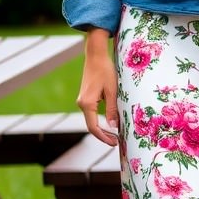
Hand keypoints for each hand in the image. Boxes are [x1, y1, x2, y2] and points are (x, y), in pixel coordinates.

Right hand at [76, 30, 119, 144]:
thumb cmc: (105, 71)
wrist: (95, 56)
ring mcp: (82, 100)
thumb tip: (114, 126)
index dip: (104, 137)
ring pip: (91, 120)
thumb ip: (112, 109)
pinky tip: (109, 122)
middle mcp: (82, 103)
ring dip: (102, 128)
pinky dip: (99, 120)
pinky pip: (91, 113)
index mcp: (87, 104)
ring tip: (115, 134)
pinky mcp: (85, 97)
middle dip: (103, 135)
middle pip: (91, 126)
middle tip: (116, 142)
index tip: (114, 143)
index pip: (93, 127)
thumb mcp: (113, 91)